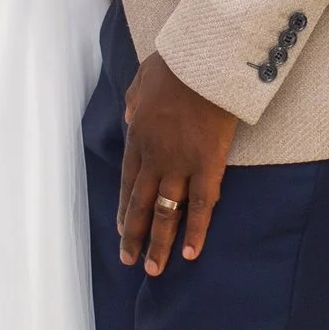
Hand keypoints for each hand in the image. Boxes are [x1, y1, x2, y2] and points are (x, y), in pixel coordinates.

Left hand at [117, 52, 239, 273]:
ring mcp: (180, 164)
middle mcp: (154, 158)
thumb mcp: (142, 81)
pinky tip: (190, 254)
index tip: (121, 230)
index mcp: (138, 138)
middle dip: (133, 236)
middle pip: (140, 205)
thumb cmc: (175, 64)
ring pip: (165, 212)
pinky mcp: (207, 165)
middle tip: (129, 260)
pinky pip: (200, 205)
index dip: (124, 210)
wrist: (203, 61)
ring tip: (153, 268)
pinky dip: (195, 231)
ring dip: (159, 243)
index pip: (127, 183)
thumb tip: (130, 118)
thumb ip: (134, 104)